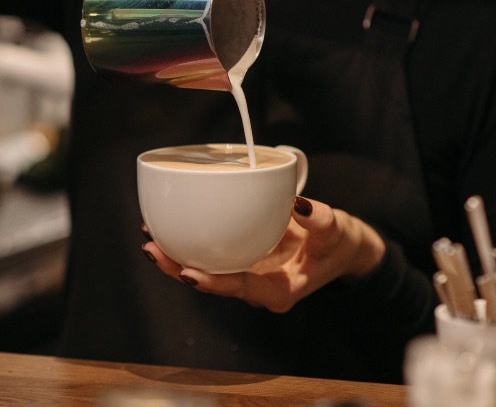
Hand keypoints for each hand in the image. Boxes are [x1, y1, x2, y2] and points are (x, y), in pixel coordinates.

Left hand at [142, 197, 385, 312]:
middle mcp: (258, 287)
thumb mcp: (337, 230)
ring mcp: (248, 275)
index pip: (240, 288)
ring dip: (177, 257)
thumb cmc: (340, 244)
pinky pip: (213, 254)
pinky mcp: (244, 259)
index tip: (188, 273)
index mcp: (279, 290)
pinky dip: (191, 242)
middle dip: (179, 269)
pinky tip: (170, 226)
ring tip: (150, 238)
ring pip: (206, 270)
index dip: (213, 283)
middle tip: (152, 249)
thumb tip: (298, 204)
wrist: (344, 248)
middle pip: (213, 283)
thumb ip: (320, 219)